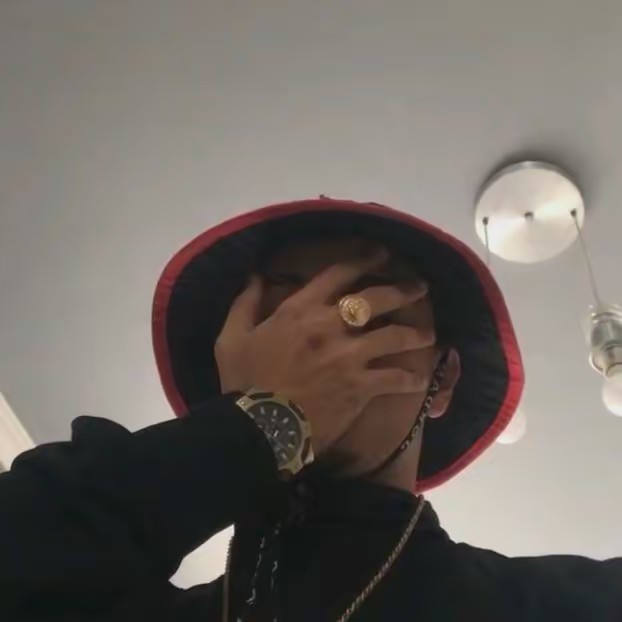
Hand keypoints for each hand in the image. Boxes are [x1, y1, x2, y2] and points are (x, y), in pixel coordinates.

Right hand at [215, 249, 432, 455]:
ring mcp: (349, 356)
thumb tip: (255, 276)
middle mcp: (330, 326)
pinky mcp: (360, 386)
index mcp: (300, 310)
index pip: (338, 274)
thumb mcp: (231, 337)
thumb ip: (245, 303)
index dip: (364, 259)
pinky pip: (395, 378)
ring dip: (416, 334)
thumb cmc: (244, 381)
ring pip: (394, 336)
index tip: (381, 254)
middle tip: (419, 288)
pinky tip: (420, 380)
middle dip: (402, 290)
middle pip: (376, 299)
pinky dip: (411, 379)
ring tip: (428, 335)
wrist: (259, 427)